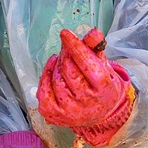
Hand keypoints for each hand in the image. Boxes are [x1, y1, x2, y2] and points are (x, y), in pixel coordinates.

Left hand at [37, 29, 133, 144]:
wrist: (98, 114)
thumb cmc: (99, 85)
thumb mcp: (102, 65)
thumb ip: (95, 48)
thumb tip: (93, 33)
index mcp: (104, 87)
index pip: (87, 63)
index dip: (75, 47)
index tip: (65, 33)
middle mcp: (87, 101)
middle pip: (69, 68)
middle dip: (66, 55)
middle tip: (68, 50)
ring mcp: (70, 110)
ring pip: (56, 77)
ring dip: (57, 66)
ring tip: (65, 64)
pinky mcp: (55, 114)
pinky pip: (43, 89)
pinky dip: (46, 75)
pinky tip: (52, 69)